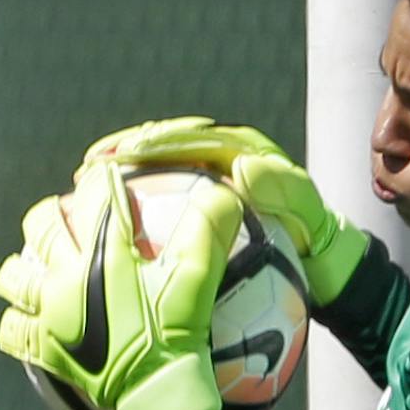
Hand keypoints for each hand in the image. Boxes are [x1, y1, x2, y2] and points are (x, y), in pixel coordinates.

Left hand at [0, 160, 240, 409]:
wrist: (155, 391)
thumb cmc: (178, 331)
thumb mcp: (198, 276)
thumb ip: (210, 227)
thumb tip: (224, 190)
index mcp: (102, 250)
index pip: (95, 195)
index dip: (102, 181)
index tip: (108, 180)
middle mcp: (65, 275)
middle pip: (41, 226)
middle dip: (51, 213)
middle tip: (63, 216)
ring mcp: (48, 313)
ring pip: (14, 277)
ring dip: (21, 268)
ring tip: (36, 269)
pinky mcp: (43, 348)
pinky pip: (13, 331)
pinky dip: (17, 323)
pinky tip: (28, 321)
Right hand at [79, 117, 367, 305]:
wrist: (323, 270)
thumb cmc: (318, 248)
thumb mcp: (311, 219)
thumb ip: (285, 191)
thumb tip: (243, 169)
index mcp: (245, 152)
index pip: (193, 139)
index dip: (158, 142)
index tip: (129, 152)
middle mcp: (224, 161)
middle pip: (166, 148)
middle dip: (126, 150)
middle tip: (92, 164)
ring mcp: (211, 186)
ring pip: (159, 173)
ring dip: (122, 174)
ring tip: (86, 183)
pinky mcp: (203, 210)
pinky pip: (162, 203)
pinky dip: (135, 206)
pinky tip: (107, 223)